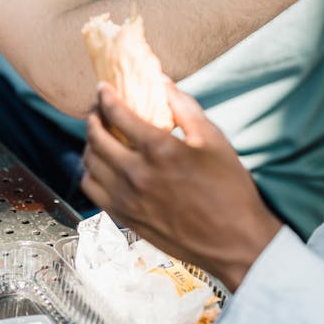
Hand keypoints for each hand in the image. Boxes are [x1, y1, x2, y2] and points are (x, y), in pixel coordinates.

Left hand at [81, 80, 280, 291]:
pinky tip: (103, 166)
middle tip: (99, 109)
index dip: (105, 96)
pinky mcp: (126, 219)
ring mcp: (128, 200)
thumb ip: (184, 106)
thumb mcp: (212, 138)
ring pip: (89, 164)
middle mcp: (137, 174)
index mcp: (159, 150)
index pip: (117, 114)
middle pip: (96, 137)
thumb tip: (162, 81)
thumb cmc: (229, 189)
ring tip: (99, 136)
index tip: (104, 88)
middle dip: (94, 116)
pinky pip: (92, 191)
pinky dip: (91, 173)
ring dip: (90, 144)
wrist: (235, 241)